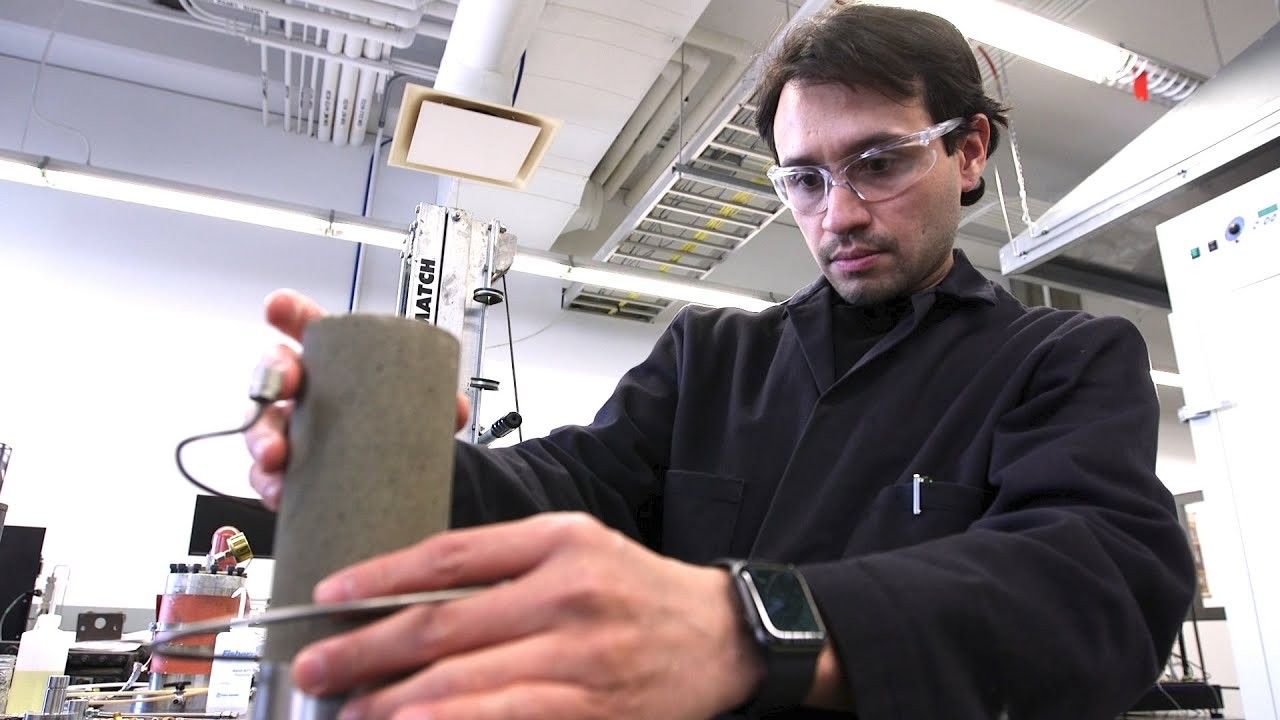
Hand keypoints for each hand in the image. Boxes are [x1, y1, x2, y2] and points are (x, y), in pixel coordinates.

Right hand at [245, 289, 470, 509]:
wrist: (387, 470)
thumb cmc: (388, 421)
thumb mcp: (413, 407)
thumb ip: (436, 403)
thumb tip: (457, 409)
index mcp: (331, 362)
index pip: (306, 327)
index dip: (289, 312)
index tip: (277, 305)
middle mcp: (303, 391)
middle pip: (276, 372)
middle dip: (275, 373)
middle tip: (288, 382)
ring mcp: (289, 429)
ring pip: (262, 426)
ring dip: (263, 437)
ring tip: (276, 454)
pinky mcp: (287, 470)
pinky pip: (267, 476)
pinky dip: (270, 484)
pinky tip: (280, 491)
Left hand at [292, 513, 765, 719]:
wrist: (723, 636)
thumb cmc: (640, 592)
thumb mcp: (579, 547)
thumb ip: (504, 562)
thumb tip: (411, 592)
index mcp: (561, 541)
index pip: (450, 554)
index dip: (379, 577)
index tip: (328, 594)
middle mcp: (569, 592)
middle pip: (442, 623)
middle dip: (364, 650)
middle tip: (314, 667)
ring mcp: (581, 656)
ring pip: (461, 682)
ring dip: (391, 702)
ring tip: (348, 711)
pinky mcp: (591, 708)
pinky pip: (503, 718)